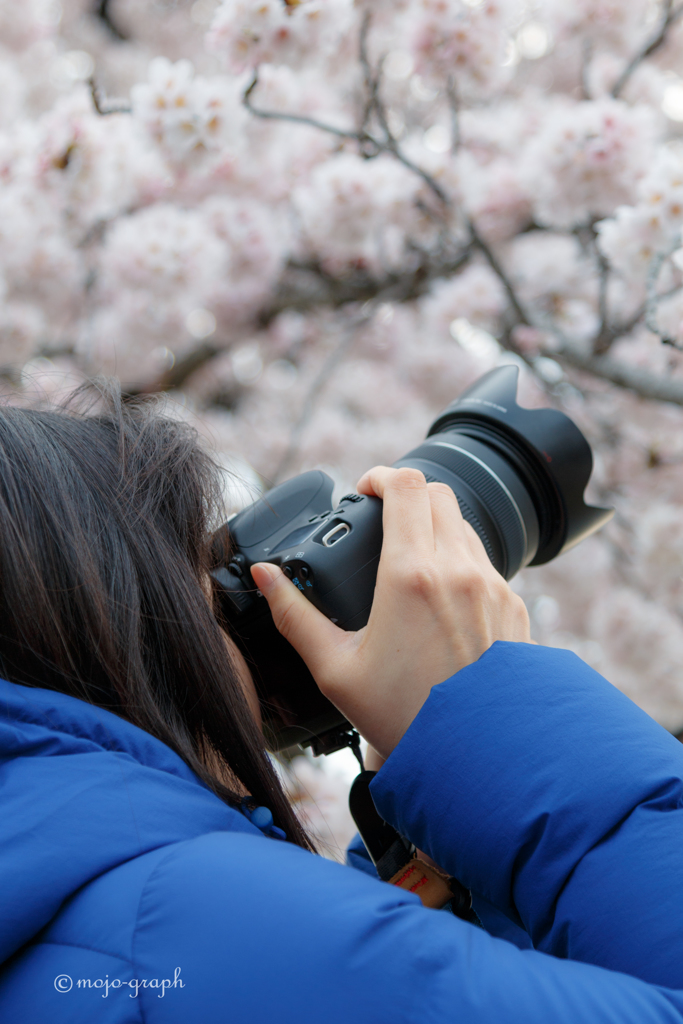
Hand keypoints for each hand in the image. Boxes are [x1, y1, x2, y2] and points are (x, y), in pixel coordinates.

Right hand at [250, 466, 530, 758]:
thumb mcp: (335, 670)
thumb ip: (295, 616)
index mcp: (412, 576)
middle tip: (383, 522)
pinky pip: (487, 561)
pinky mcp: (515, 607)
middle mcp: (459, 571)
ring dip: (435, 527)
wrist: (478, 758)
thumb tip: (266, 576)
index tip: (366, 491)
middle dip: (408, 497)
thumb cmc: (404, 718)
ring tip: (408, 562)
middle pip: (438, 493)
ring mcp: (494, 587)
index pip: (406, 485)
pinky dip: (461, 560)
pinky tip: (441, 597)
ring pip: (464, 525)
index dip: (381, 476)